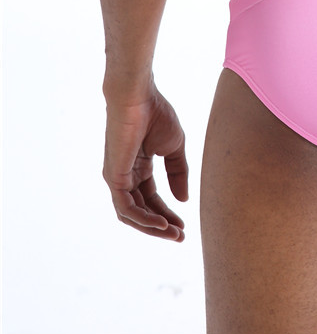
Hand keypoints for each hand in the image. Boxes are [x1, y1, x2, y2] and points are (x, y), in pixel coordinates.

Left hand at [103, 85, 188, 240]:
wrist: (139, 96)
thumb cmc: (156, 114)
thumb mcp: (174, 146)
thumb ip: (178, 172)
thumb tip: (183, 199)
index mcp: (139, 168)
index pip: (152, 198)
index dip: (168, 213)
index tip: (185, 225)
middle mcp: (125, 176)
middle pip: (142, 210)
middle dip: (161, 226)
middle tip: (181, 237)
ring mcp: (117, 178)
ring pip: (132, 214)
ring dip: (152, 227)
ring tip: (173, 233)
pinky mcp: (114, 177)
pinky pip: (126, 206)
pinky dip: (143, 217)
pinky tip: (161, 222)